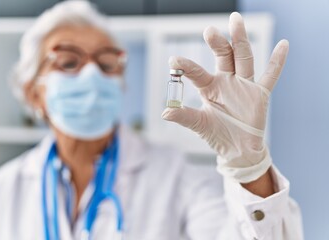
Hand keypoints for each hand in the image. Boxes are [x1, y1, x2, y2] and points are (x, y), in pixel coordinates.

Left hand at [162, 12, 288, 182]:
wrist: (237, 149)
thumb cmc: (217, 134)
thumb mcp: (199, 124)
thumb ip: (184, 116)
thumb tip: (165, 112)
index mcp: (209, 87)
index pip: (197, 73)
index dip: (187, 67)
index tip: (173, 61)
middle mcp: (226, 81)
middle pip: (222, 56)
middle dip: (217, 43)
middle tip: (209, 31)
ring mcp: (243, 84)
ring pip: (243, 58)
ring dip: (240, 40)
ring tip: (236, 20)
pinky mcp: (259, 93)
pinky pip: (270, 75)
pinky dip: (277, 62)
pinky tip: (283, 44)